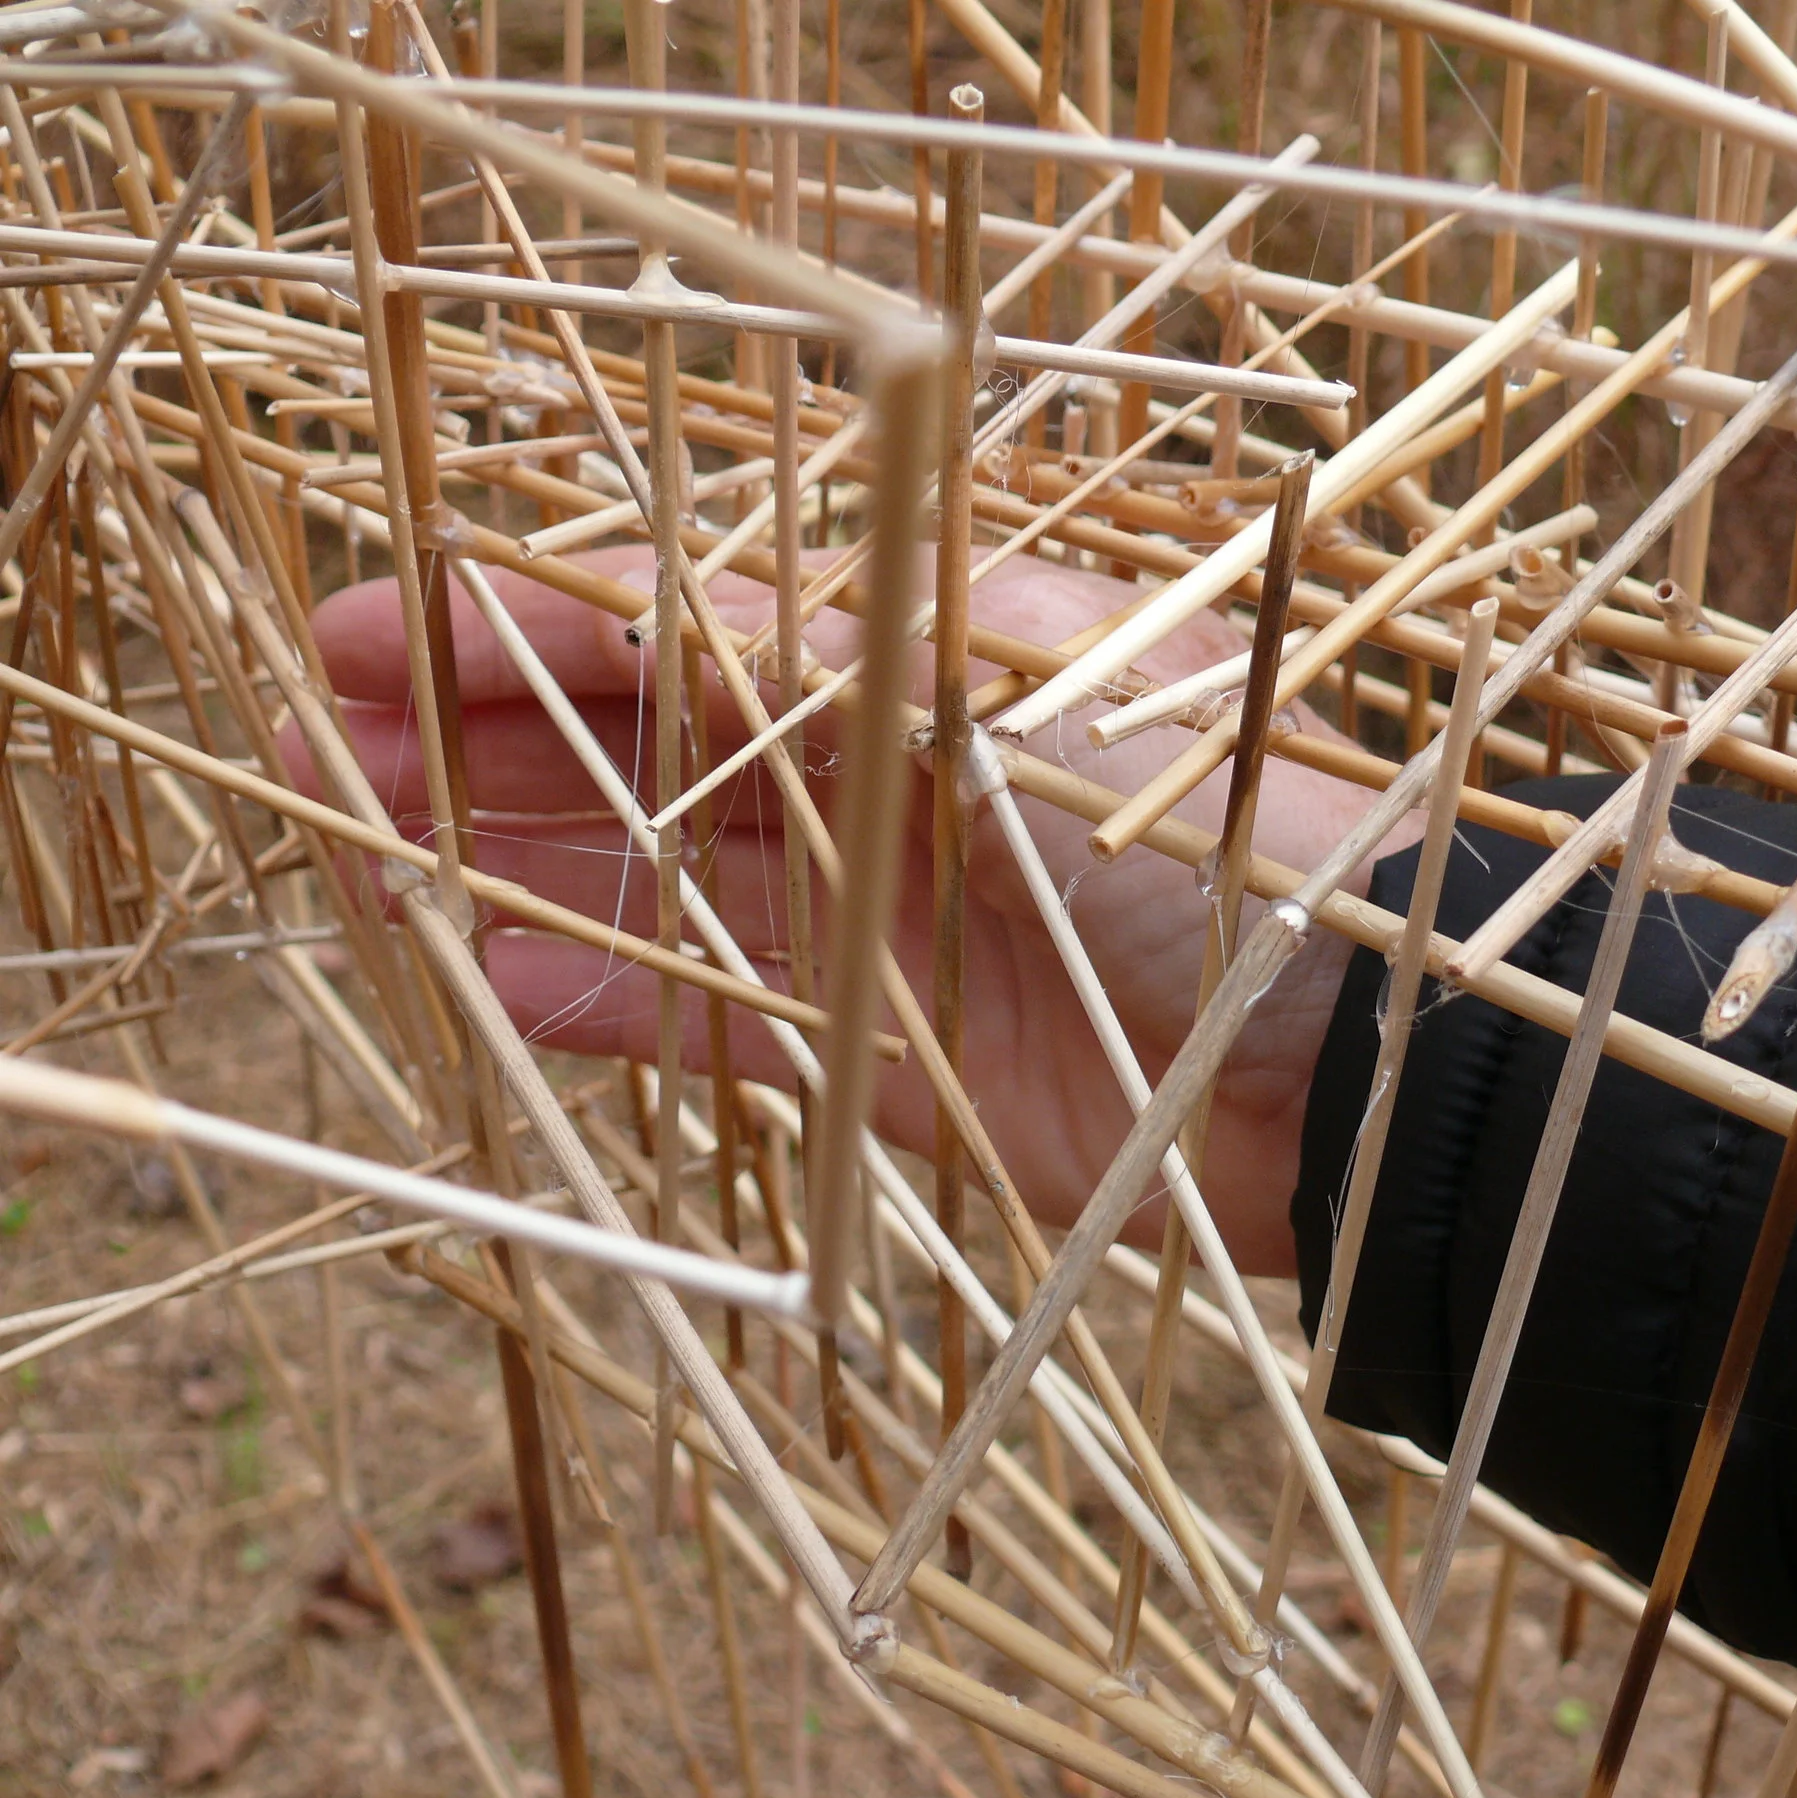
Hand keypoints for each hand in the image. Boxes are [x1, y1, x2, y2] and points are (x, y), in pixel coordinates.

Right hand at [299, 548, 1393, 1277]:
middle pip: (643, 750)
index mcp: (919, 657)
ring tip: (364, 849)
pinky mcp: (883, 1061)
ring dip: (515, 861)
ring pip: (654, 881)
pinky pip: (711, 1021)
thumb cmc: (1204, 824)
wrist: (1347, 1046)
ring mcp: (875, 923)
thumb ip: (800, 671)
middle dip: (486, 739)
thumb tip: (625, 610)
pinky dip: (603, 997)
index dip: (523, 622)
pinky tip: (487, 973)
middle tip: (322, 747)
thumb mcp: (992, 705)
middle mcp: (884, 779)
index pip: (681, 625)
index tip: (370, 627)